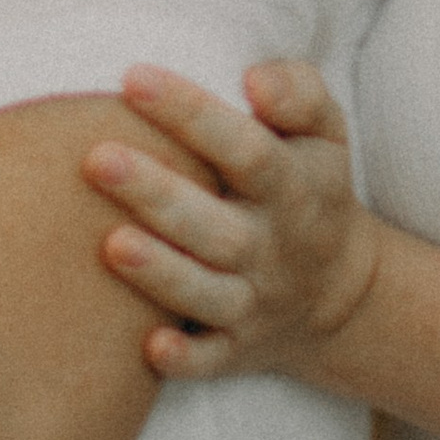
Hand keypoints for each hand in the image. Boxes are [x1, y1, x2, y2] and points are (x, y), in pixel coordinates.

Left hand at [83, 60, 381, 386]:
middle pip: (217, 226)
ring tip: (110, 244)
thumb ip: (298, 92)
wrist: (341, 291)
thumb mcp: (324, 131)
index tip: (132, 77)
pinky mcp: (238, 349)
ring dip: (161, 273)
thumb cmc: (308, 183)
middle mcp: (272, 246)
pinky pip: (212, 361)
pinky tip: (148, 345)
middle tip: (98, 159)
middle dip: (158, 195)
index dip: (192, 113)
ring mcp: (256, 301)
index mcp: (292, 185)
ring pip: (208, 293)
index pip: (245, 148)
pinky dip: (185, 359)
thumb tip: (254, 79)